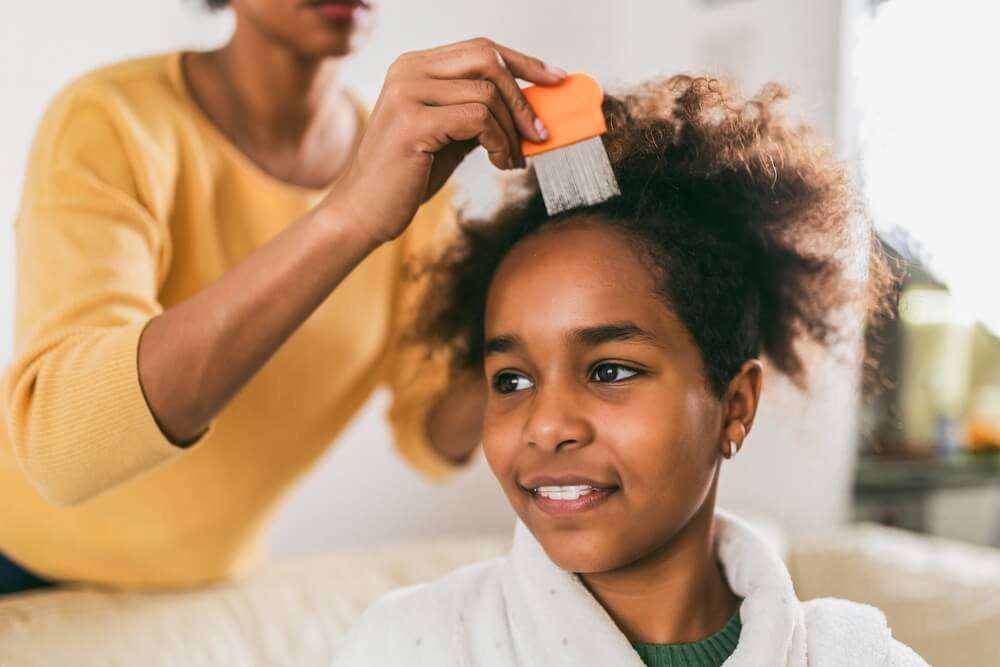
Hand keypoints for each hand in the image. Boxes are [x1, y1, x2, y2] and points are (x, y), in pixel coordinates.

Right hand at [322, 38, 565, 244]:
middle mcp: (407, 70)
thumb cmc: (408, 176)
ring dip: (512, 130)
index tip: (557, 79)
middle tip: (541, 133)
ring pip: (487, 93)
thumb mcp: (451, 136)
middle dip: (523, 96)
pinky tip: (500, 164)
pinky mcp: (412, 122)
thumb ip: (481, 115)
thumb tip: (533, 109)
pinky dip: (500, 143)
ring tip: (513, 160)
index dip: (524, 62)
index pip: (480, 48)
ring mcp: (406, 93)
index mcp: (414, 66)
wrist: (363, 211)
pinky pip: (478, 120)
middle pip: (487, 59)